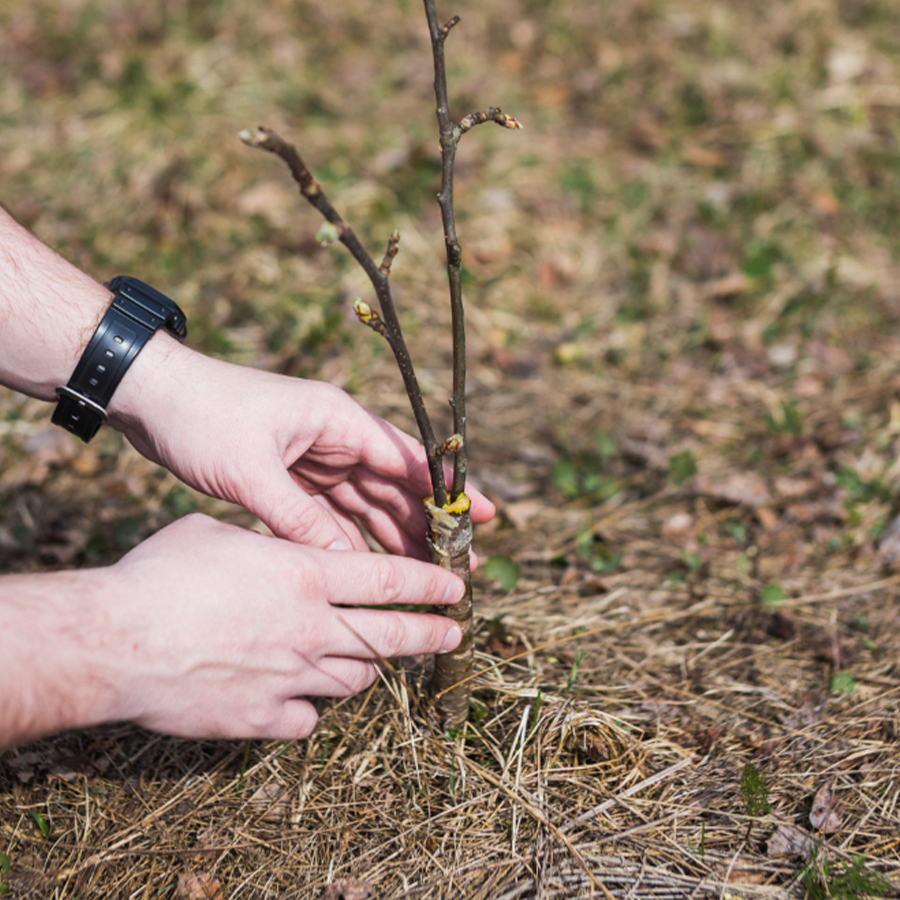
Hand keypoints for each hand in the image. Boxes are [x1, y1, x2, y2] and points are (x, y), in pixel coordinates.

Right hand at [99, 515, 464, 739]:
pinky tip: (299, 698)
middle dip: (431, 634)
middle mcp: (310, 627)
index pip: (389, 579)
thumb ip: (263, 544)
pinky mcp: (262, 717)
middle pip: (391, 635)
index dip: (430, 583)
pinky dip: (310, 707)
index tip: (457, 587)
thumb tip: (273, 546)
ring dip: (368, 669)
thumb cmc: (160, 575)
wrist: (115, 642)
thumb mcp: (218, 533)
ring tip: (371, 662)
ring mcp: (290, 676)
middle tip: (454, 633)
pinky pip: (307, 718)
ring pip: (355, 679)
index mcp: (305, 576)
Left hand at [111, 339, 494, 556]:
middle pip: (395, 484)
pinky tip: (373, 564)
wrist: (150, 398)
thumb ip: (300, 520)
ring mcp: (314, 455)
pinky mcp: (291, 473)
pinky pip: (333, 510)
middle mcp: (334, 435)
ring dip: (396, 533)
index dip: (449, 490)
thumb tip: (347, 566)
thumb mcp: (251, 473)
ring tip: (429, 570)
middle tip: (464, 560)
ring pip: (367, 501)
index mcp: (337, 419)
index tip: (484, 516)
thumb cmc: (202, 418)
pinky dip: (352, 535)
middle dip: (429, 522)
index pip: (407, 457)